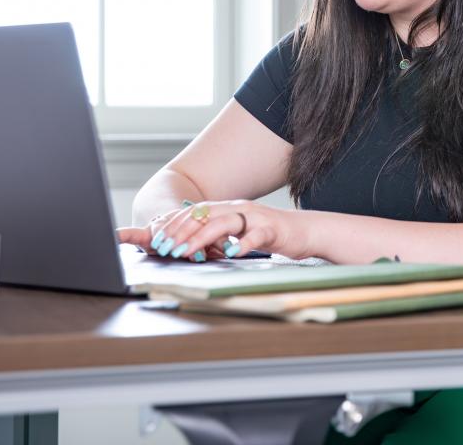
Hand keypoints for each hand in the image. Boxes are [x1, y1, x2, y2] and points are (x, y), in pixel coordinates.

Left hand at [116, 200, 306, 261]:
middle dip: (181, 232)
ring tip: (185, 251)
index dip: (175, 224)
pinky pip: (255, 236)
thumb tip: (191, 244)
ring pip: (223, 224)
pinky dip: (242, 244)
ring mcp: (255, 217)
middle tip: (164, 247)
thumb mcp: (240, 231)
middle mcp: (238, 209)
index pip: (195, 212)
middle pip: (204, 216)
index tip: (157, 239)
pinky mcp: (271, 229)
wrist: (305, 231)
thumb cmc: (271, 233)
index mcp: (228, 208)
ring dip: (201, 238)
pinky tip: (232, 252)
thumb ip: (219, 234)